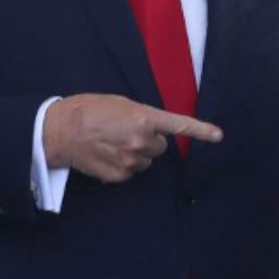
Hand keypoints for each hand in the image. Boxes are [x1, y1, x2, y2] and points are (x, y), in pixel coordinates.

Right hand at [42, 94, 222, 181]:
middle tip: (127, 132)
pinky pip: (131, 171)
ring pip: (146, 160)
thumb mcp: (119, 103)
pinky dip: (123, 165)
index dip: (201, 131)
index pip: (179, 126)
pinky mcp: (120, 175)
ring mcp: (131, 160)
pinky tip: (106, 154)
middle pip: (160, 146)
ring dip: (136, 153)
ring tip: (112, 142)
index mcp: (143, 118)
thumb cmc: (87, 110)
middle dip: (149, 140)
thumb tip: (152, 129)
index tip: (218, 136)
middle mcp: (141, 141)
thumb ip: (141, 115)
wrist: (59, 131)